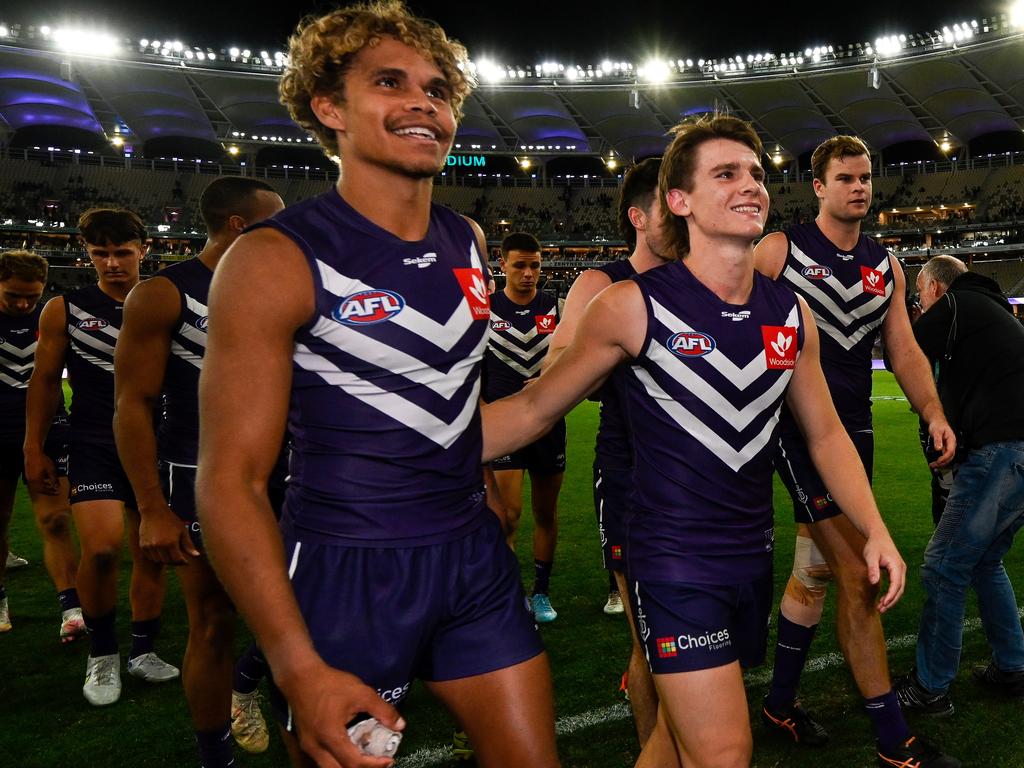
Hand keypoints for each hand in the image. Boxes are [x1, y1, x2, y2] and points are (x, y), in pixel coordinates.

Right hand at [24, 450, 58, 495]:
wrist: (33, 453)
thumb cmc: (41, 460)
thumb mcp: (51, 470)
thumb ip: (54, 479)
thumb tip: (57, 487)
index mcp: (36, 480)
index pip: (43, 490)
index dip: (50, 492)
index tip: (56, 492)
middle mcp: (31, 480)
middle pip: (39, 490)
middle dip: (47, 491)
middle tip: (54, 490)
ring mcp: (29, 477)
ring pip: (36, 486)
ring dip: (44, 487)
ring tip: (51, 485)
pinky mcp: (28, 474)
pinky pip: (34, 482)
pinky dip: (40, 483)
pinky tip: (45, 479)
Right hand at [138, 501, 199, 563]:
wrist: (153, 511)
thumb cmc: (171, 520)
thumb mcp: (182, 531)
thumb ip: (189, 545)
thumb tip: (197, 555)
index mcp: (170, 543)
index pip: (177, 560)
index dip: (183, 562)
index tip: (186, 562)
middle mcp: (159, 546)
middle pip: (167, 561)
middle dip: (174, 562)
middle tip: (178, 559)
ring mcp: (149, 546)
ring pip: (158, 560)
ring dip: (165, 560)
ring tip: (170, 554)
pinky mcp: (143, 545)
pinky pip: (150, 557)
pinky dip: (156, 557)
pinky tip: (161, 552)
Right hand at [279, 662, 404, 767]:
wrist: (300, 676)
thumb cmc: (330, 683)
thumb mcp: (361, 693)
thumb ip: (382, 710)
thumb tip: (400, 726)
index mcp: (330, 737)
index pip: (354, 763)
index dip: (374, 765)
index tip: (389, 760)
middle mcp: (316, 748)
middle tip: (378, 763)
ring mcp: (308, 747)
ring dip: (348, 767)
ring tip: (366, 758)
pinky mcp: (306, 743)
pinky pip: (324, 760)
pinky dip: (338, 761)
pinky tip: (351, 750)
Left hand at [862, 530, 905, 612]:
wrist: (879, 536)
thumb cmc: (874, 546)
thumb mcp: (870, 556)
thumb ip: (872, 569)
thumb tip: (874, 582)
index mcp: (897, 566)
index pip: (896, 584)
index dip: (891, 595)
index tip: (884, 603)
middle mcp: (902, 569)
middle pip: (900, 589)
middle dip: (892, 601)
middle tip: (881, 609)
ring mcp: (901, 571)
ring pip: (899, 589)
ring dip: (892, 599)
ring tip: (881, 607)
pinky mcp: (898, 572)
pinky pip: (897, 585)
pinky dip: (892, 594)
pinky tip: (884, 599)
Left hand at [926, 418, 956, 467]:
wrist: (937, 422)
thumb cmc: (938, 425)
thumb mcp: (936, 431)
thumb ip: (937, 440)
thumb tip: (938, 449)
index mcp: (951, 440)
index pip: (950, 451)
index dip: (945, 457)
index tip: (939, 461)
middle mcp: (951, 444)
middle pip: (950, 456)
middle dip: (943, 462)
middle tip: (934, 465)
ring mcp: (948, 446)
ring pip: (947, 457)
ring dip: (941, 463)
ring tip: (933, 465)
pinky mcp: (944, 447)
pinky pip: (944, 455)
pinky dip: (940, 460)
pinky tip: (935, 462)